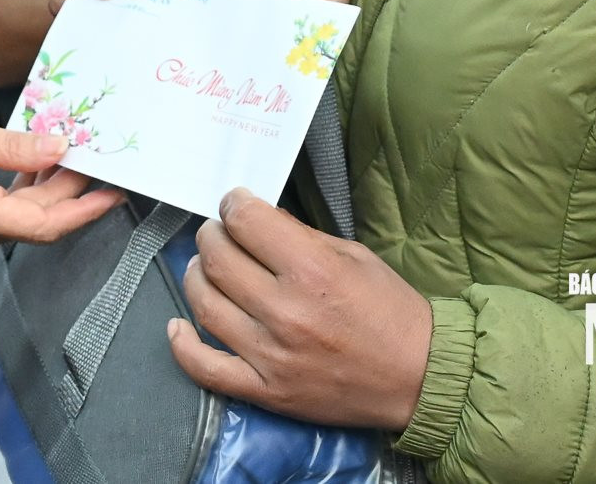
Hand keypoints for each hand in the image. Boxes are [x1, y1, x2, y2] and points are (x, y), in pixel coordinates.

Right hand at [0, 107, 122, 258]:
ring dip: (48, 194)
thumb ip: (11, 146)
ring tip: (71, 159)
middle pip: (36, 223)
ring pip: (21, 223)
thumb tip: (58, 149)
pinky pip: (2, 220)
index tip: (111, 194)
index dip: (82, 210)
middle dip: (70, 193)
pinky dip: (24, 197)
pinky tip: (37, 170)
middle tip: (95, 161)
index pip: (41, 224)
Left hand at [168, 189, 431, 429]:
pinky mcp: (266, 390)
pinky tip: (177, 325)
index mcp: (311, 270)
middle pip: (217, 258)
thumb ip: (300, 235)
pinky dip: (183, 345)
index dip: (233, 204)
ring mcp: (271, 355)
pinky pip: (206, 368)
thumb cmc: (390, 311)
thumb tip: (256, 219)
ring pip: (204, 303)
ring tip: (205, 267)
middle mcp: (285, 311)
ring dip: (195, 276)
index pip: (244, 222)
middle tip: (219, 233)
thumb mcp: (352, 255)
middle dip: (212, 234)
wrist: (418, 377)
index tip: (234, 204)